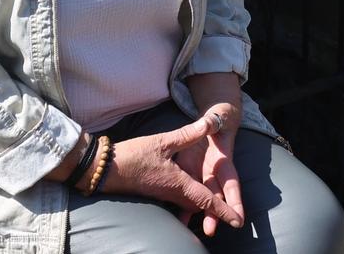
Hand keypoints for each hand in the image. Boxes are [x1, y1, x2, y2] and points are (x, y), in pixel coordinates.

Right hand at [100, 103, 244, 228]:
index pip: (206, 200)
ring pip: (190, 203)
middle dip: (216, 211)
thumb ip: (188, 134)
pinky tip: (192, 191)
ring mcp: (164, 194)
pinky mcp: (156, 192)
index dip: (223, 210)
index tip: (237, 221)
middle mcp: (173, 194)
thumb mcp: (164, 141)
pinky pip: (179, 199)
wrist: (106, 169)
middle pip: (200, 205)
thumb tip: (209, 123)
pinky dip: (190, 198)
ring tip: (217, 205)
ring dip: (203, 204)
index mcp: (179, 184)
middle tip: (231, 214)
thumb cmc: (134, 156)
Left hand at [172, 111, 241, 236]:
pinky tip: (178, 220)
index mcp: (223, 161)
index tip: (238, 216)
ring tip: (196, 230)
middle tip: (210, 229)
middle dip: (214, 214)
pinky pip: (187, 193)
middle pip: (216, 196)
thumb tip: (210, 121)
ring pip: (203, 198)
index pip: (231, 182)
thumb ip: (212, 123)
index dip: (234, 199)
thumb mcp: (215, 121)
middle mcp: (214, 173)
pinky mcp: (189, 175)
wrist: (212, 125)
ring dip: (199, 214)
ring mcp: (202, 176)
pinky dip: (183, 207)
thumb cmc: (216, 123)